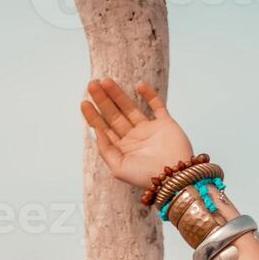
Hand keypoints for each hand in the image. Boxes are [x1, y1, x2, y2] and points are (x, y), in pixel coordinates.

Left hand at [80, 78, 194, 190]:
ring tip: (106, 81)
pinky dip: (149, 95)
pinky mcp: (166, 123)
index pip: (104, 128)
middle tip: (92, 84)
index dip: (93, 115)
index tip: (84, 102)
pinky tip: (138, 85)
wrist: (174, 178)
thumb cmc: (146, 177)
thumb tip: (96, 131)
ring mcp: (149, 129)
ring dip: (118, 94)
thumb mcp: (118, 168)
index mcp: (122, 149)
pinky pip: (157, 106)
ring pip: (130, 107)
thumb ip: (106, 150)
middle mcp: (134, 138)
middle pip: (114, 115)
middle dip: (103, 100)